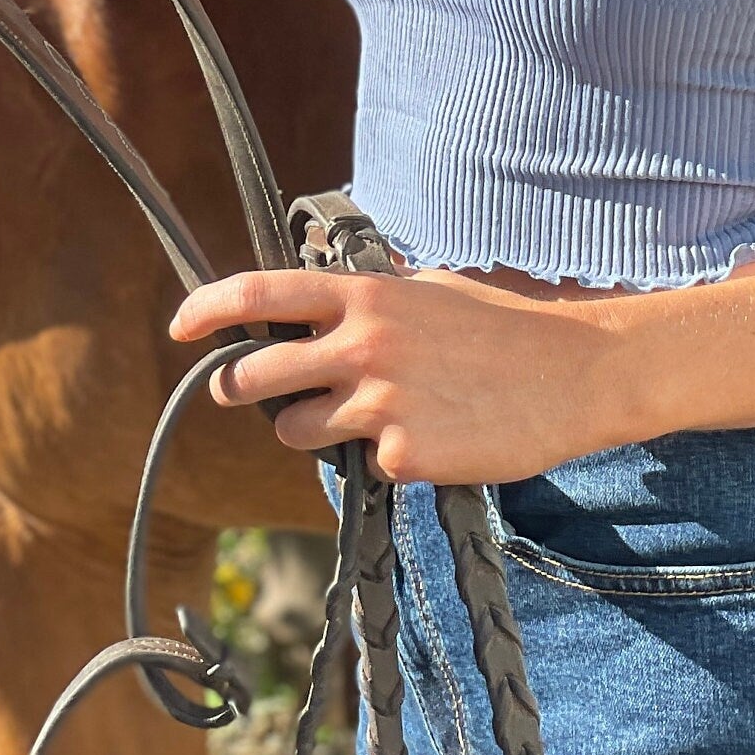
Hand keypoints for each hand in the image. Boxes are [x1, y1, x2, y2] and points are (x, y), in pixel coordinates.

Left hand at [169, 265, 639, 487]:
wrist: (575, 374)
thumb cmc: (503, 327)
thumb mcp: (429, 289)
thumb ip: (371, 299)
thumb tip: (325, 306)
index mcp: (365, 296)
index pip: (261, 293)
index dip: (207, 308)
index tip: (179, 326)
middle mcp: (363, 345)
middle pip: (255, 376)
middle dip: (235, 387)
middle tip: (236, 391)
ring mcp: (381, 404)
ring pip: (296, 430)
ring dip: (309, 430)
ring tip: (357, 418)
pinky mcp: (404, 456)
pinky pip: (365, 465)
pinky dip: (384, 458)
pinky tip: (428, 439)